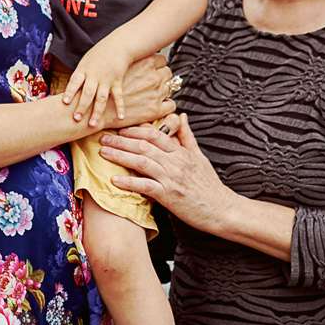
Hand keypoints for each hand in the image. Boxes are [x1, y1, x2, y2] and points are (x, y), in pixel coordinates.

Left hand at [62, 43, 131, 124]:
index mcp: (83, 70)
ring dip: (97, 112)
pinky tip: (120, 117)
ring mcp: (106, 80)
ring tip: (93, 125)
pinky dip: (120, 107)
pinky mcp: (117, 82)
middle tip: (76, 119)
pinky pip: (118, 96)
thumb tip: (67, 93)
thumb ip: (78, 77)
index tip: (65, 102)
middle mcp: (94, 76)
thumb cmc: (98, 55)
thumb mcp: (84, 62)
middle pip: (87, 93)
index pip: (74, 82)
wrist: (118, 46)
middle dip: (82, 106)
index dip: (69, 92)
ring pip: (101, 98)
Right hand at [91, 54, 175, 129]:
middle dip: (163, 77)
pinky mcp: (154, 110)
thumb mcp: (118, 66)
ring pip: (170, 89)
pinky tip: (158, 106)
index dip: (158, 65)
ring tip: (155, 94)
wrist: (94, 107)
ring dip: (164, 91)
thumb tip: (134, 59)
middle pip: (168, 73)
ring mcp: (155, 93)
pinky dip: (166, 106)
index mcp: (145, 63)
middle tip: (155, 82)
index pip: (162, 60)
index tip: (154, 69)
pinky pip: (170, 106)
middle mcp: (153, 77)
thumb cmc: (103, 86)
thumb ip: (130, 61)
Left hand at [101, 117, 231, 228]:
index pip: (156, 134)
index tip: (120, 129)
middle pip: (144, 145)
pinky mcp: (170, 196)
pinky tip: (114, 180)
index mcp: (181, 152)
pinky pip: (146, 186)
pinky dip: (129, 182)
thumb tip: (181, 116)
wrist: (221, 209)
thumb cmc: (209, 185)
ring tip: (103, 154)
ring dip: (120, 156)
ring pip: (142, 162)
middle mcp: (176, 162)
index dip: (136, 130)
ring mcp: (172, 178)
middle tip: (103, 138)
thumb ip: (187, 136)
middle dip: (121, 140)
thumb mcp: (200, 156)